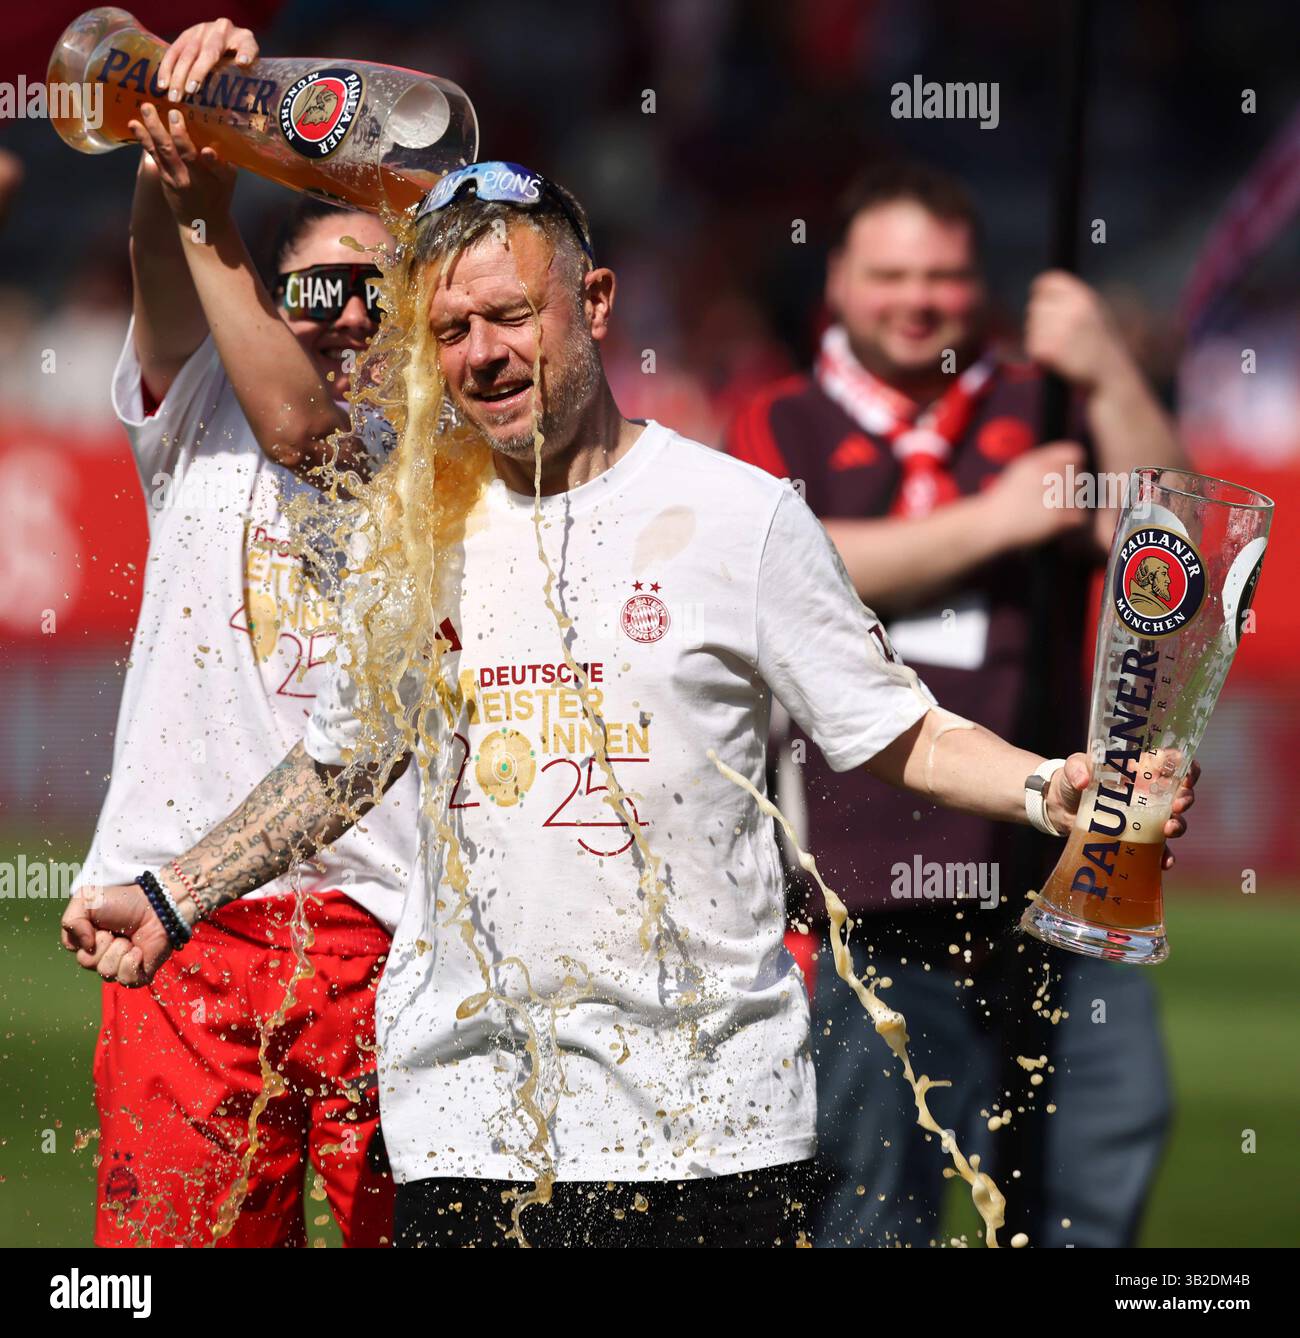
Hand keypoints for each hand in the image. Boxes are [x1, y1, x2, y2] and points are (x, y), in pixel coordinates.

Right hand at [61, 883, 173, 986]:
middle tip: (117, 930)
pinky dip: (132, 963)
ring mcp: (119, 966)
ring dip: (119, 950)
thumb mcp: (87, 898)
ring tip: (130, 938)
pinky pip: (126, 980)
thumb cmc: (124, 902)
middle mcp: (101, 956)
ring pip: (106, 972)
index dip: (85, 935)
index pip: (74, 949)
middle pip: (87, 962)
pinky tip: (139, 950)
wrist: (158, 905)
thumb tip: (84, 947)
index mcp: (88, 940)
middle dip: (103, 942)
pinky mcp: (137, 975)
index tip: (99, 923)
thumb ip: (71, 921)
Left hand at [130, 103, 235, 225]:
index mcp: (220, 178)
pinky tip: (133, 124)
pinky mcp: (163, 175)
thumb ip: (224, 158)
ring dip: (155, 128)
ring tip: (147, 108)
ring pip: (165, 150)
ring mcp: (177, 177)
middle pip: (187, 155)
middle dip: (179, 135)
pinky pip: (152, 153)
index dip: (212, 161)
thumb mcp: (229, 180)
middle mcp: (196, 178)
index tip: (207, 151)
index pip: (217, 169)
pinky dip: (143, 137)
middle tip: (174, 113)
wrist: (201, 222)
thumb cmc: (218, 195)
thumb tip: (221, 124)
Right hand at [157, 18, 258, 103]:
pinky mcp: (187, 35)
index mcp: (242, 37)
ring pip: (187, 53)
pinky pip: (174, 51)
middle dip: (196, 74)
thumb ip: (250, 66)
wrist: (229, 39)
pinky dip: (167, 68)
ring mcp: (202, 30)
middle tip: (187, 94)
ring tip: (173, 95)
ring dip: (177, 75)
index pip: (244, 46)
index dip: (243, 53)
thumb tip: (243, 67)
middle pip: (207, 53)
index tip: (241, 63)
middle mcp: (221, 30)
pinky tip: (162, 84)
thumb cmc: (243, 60)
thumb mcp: (253, 63)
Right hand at [980, 441, 1089, 547]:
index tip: (1063, 476)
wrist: (989, 523)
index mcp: (1037, 462)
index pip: (1074, 455)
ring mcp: (1051, 497)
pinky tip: (1054, 522)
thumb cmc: (1005, 497)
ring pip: (1079, 496)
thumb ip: (1046, 459)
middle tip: (1053, 498)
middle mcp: (1045, 476)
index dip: (1074, 465)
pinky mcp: (1054, 518)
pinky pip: (1079, 516)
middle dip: (1070, 487)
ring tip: (1050, 510)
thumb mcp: (1020, 468)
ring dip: (1069, 503)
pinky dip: (1070, 520)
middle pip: (1078, 476)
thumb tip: (1078, 458)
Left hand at [1025, 270, 1129, 390]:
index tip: (1039, 300)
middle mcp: (1071, 310)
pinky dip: (1038, 352)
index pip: (1047, 282)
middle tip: (1054, 333)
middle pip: (1036, 305)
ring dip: (1038, 336)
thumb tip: (1040, 287)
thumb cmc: (1100, 344)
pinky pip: (1031, 345)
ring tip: (1060, 346)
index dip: (1039, 291)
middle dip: (1039, 318)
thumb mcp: (1094, 311)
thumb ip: (1071, 299)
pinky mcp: (1049, 349)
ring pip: (1031, 326)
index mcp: (1083, 297)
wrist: (1109, 375)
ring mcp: (1059, 329)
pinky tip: (1055, 357)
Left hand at [1047, 756, 1199, 869]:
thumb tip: (1084, 781)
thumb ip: (1076, 768)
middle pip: (1180, 792)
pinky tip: (1165, 861)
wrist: (1060, 809)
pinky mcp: (1137, 836)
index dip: (1186, 767)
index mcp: (1140, 769)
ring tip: (1169, 830)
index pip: (1172, 763)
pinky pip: (1158, 848)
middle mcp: (1149, 792)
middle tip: (1177, 806)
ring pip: (1174, 820)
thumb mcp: (1073, 768)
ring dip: (1179, 825)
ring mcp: (1145, 815)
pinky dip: (1165, 855)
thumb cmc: (1072, 780)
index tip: (1186, 776)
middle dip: (1186, 798)